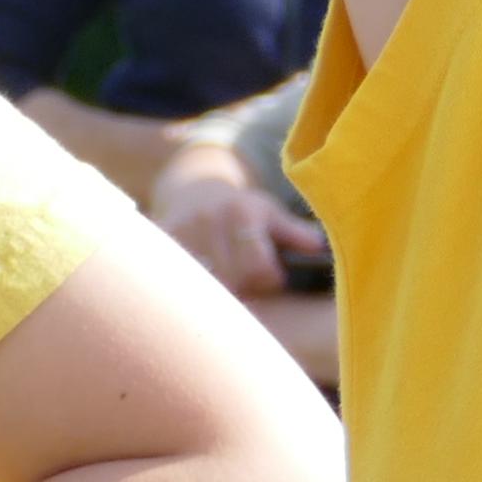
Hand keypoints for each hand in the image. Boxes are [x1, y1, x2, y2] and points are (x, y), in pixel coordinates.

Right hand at [153, 155, 321, 298]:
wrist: (197, 192)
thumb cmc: (244, 210)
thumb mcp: (273, 214)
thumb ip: (295, 233)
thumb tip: (319, 246)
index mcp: (242, 213)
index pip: (259, 266)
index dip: (270, 279)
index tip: (273, 277)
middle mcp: (208, 220)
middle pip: (231, 279)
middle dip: (244, 287)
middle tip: (248, 282)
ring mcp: (181, 231)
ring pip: (204, 282)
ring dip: (218, 289)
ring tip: (228, 282)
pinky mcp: (161, 241)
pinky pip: (177, 276)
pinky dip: (189, 285)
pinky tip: (199, 282)